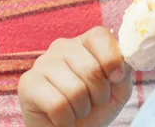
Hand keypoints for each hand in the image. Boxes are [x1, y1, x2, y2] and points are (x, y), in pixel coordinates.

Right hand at [18, 27, 132, 126]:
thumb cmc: (96, 106)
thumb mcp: (119, 88)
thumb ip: (125, 70)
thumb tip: (126, 58)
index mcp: (87, 42)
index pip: (100, 36)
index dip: (112, 59)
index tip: (117, 79)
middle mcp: (63, 46)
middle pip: (91, 68)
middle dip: (100, 93)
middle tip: (95, 101)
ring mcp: (43, 63)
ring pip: (75, 89)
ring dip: (83, 108)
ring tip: (78, 108)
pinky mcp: (28, 83)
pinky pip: (57, 104)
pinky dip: (66, 118)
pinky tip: (62, 116)